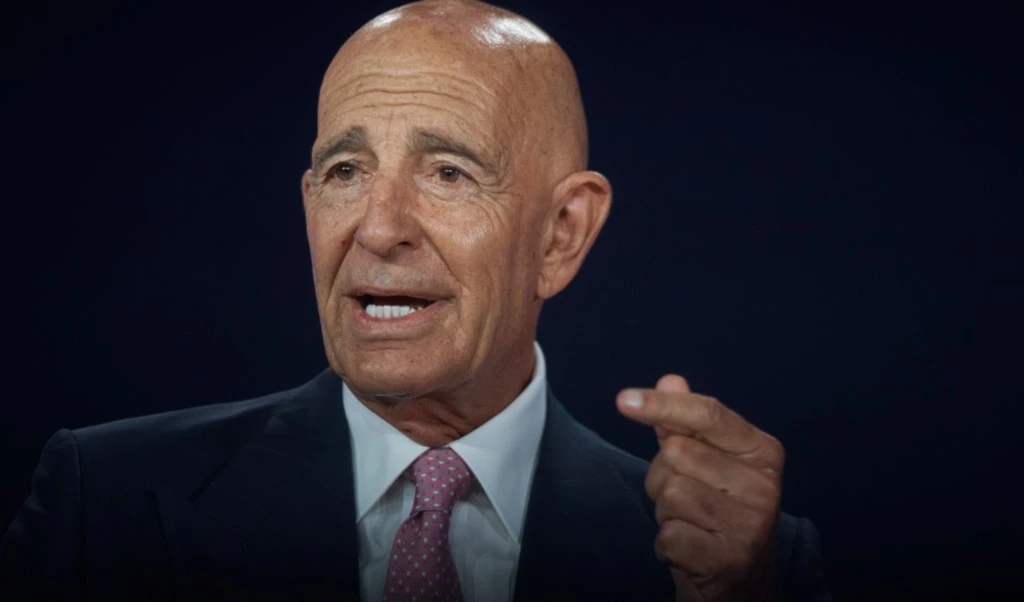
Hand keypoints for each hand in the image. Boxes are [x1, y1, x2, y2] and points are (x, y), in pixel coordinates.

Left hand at [617, 375, 782, 601]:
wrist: (739, 582)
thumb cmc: (717, 511)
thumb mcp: (705, 463)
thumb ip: (685, 423)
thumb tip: (670, 379)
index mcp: (762, 451)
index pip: (708, 414)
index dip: (662, 405)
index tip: (622, 400)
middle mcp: (765, 485)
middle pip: (677, 454)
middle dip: (663, 475)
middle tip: (685, 496)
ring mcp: (751, 524)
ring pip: (669, 494)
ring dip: (665, 511)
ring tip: (690, 522)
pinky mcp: (731, 559)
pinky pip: (668, 535)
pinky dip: (667, 544)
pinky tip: (689, 549)